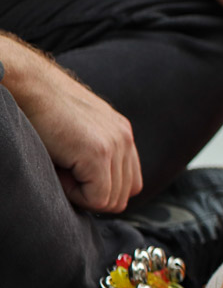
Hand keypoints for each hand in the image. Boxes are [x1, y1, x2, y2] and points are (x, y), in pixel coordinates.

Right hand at [12, 44, 142, 212]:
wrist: (27, 85)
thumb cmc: (41, 111)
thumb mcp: (78, 134)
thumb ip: (96, 158)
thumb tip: (98, 195)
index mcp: (122, 134)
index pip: (130, 185)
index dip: (102, 191)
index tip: (75, 176)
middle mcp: (125, 139)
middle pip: (122, 197)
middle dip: (91, 195)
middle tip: (64, 172)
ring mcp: (115, 145)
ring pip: (110, 201)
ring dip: (82, 194)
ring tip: (61, 167)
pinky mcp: (98, 152)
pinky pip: (96, 199)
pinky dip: (73, 194)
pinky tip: (59, 170)